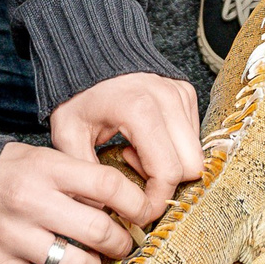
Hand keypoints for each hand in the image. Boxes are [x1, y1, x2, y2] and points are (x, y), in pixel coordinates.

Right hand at [0, 142, 144, 263]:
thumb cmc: (4, 175)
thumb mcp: (41, 159)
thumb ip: (78, 179)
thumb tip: (126, 206)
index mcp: (45, 168)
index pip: (107, 185)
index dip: (136, 203)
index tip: (144, 213)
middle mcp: (29, 201)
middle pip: (98, 230)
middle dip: (120, 243)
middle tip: (121, 244)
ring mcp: (10, 235)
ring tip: (89, 262)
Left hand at [49, 72, 204, 225]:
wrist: (91, 51)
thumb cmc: (79, 94)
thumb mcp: (68, 133)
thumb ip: (85, 174)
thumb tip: (101, 212)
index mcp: (140, 110)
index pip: (168, 172)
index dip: (156, 200)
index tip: (138, 211)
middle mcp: (168, 99)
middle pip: (191, 167)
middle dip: (165, 184)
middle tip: (132, 175)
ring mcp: (181, 94)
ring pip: (196, 154)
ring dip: (170, 166)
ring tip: (135, 155)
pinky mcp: (186, 93)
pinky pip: (193, 137)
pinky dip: (173, 149)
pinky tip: (144, 142)